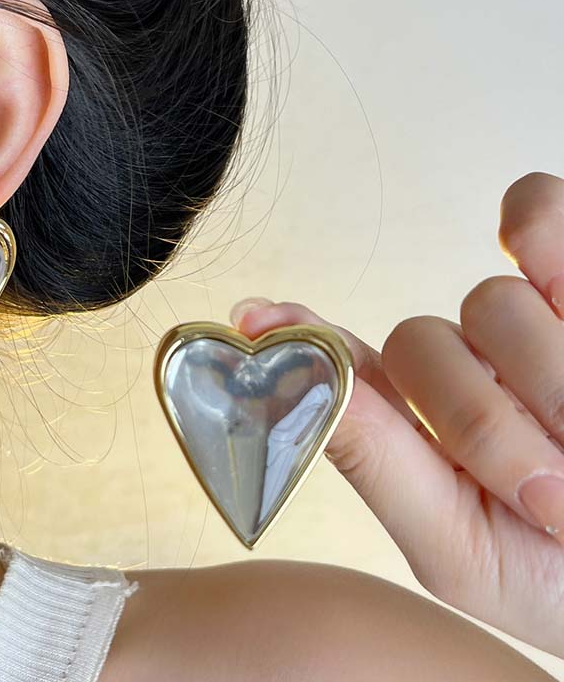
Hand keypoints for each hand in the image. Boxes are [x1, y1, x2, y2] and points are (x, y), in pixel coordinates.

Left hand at [230, 172, 563, 660]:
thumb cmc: (563, 576)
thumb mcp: (464, 550)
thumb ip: (376, 466)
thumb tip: (286, 393)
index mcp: (418, 430)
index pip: (344, 366)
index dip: (297, 336)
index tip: (253, 318)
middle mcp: (462, 365)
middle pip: (422, 341)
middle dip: (482, 419)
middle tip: (549, 493)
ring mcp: (522, 317)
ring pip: (490, 300)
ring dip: (548, 372)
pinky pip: (537, 210)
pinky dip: (540, 229)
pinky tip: (556, 277)